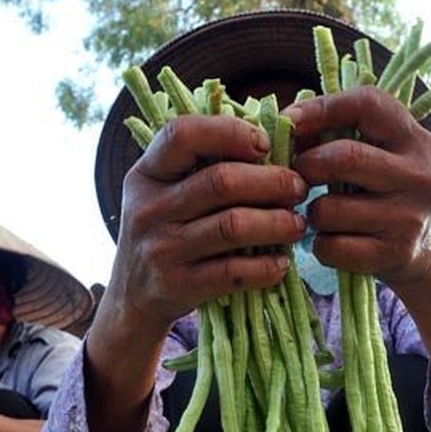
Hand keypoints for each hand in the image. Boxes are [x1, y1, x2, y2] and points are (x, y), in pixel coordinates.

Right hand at [109, 113, 307, 331]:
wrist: (132, 300)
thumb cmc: (163, 236)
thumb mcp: (162, 195)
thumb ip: (199, 169)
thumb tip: (270, 145)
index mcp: (146, 175)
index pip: (183, 135)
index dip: (229, 132)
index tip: (264, 145)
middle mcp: (150, 209)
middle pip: (222, 181)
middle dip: (272, 182)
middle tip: (298, 188)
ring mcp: (162, 249)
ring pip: (234, 226)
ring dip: (277, 223)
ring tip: (296, 225)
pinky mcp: (178, 286)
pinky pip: (233, 272)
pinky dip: (266, 267)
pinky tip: (281, 263)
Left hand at [285, 87, 430, 290]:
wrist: (429, 255)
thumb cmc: (390, 196)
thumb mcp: (385, 158)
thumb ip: (347, 137)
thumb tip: (288, 126)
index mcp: (416, 141)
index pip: (367, 104)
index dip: (322, 108)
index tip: (291, 119)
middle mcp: (419, 176)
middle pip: (344, 157)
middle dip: (308, 165)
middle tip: (299, 176)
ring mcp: (408, 218)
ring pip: (331, 209)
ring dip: (312, 212)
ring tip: (320, 214)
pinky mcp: (393, 253)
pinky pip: (333, 246)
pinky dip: (320, 245)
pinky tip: (330, 241)